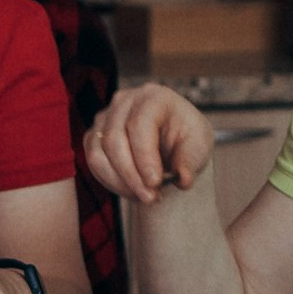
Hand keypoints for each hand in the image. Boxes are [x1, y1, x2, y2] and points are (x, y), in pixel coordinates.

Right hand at [85, 84, 213, 204]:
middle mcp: (125, 100)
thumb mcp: (199, 147)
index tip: (155, 183)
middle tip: (150, 197)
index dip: (144, 156)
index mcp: (154, 96)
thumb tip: (183, 179)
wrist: (174, 142)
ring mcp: (105, 116)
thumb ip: (190, 161)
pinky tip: (131, 190)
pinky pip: (94, 161)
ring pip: (99, 153)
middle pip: (115, 139)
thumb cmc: (187, 139)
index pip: (140, 124)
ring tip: (144, 196)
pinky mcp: (94, 135)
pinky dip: (110, 181)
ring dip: (120, 181)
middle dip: (131, 175)